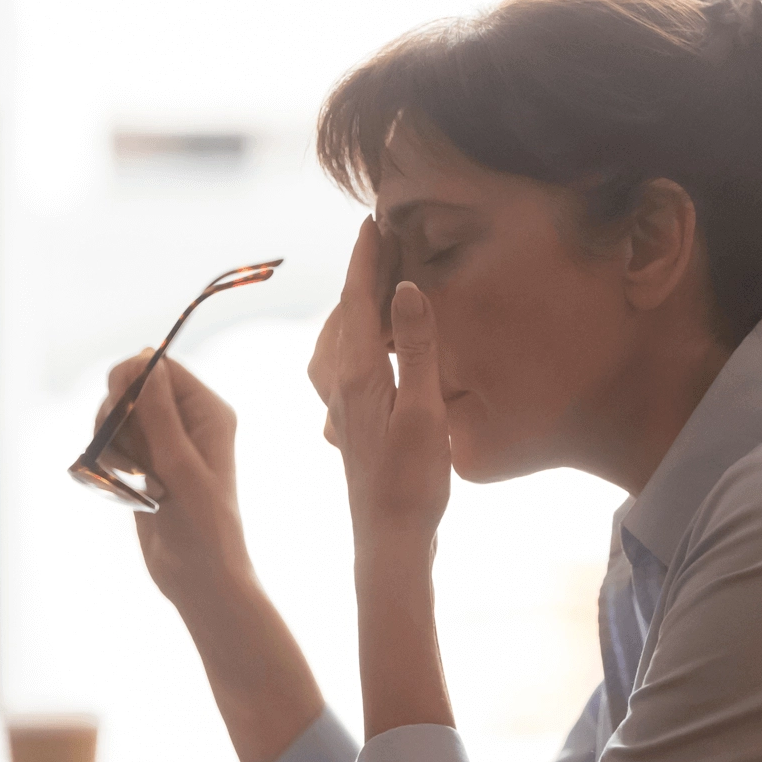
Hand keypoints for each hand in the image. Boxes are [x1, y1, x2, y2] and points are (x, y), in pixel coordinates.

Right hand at [94, 351, 248, 611]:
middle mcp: (188, 422)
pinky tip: (123, 489)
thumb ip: (160, 414)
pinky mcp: (145, 466)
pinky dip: (108, 462)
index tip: (118, 408)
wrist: (200, 578)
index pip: (161, 367)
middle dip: (116, 416)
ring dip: (110, 444)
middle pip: (131, 388)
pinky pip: (112, 445)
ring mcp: (164, 443)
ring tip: (129, 479)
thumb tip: (147, 361)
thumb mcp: (180, 466)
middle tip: (125, 455)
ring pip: (117, 418)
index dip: (131, 378)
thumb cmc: (203, 526)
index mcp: (208, 412)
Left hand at [308, 216, 450, 554]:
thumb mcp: (423, 413)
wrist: (388, 541)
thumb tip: (407, 289)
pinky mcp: (349, 424)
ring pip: (338, 340)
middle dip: (361, 275)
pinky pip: (342, 364)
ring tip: (378, 285)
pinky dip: (355, 340)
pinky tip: (370, 349)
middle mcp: (340, 385)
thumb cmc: (411, 484)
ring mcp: (342, 406)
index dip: (366, 259)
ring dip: (355, 307)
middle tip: (384, 242)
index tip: (372, 221)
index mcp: (357, 374)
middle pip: (344, 315)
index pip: (358, 300)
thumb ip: (417, 350)